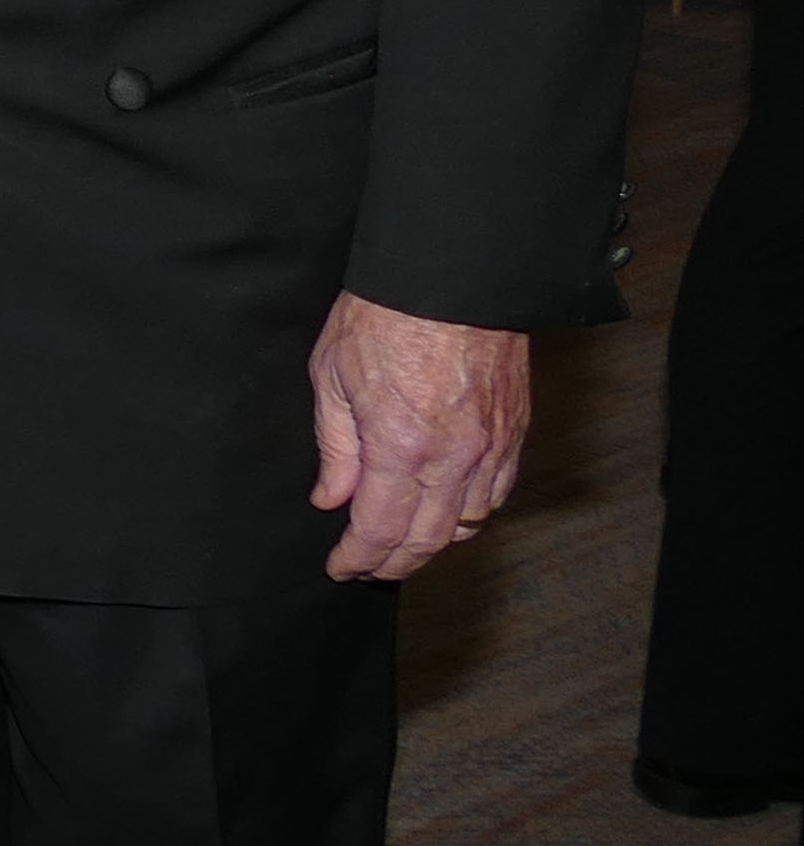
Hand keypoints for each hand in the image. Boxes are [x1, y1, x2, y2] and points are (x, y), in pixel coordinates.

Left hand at [308, 294, 531, 580]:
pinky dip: (471, 515)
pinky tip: (449, 513)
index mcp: (400, 448)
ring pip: (468, 523)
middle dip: (395, 563)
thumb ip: (335, 447)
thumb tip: (330, 497)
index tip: (341, 567)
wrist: (451, 277)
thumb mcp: (331, 376)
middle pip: (429, 540)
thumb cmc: (384, 316)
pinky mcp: (514, 432)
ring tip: (403, 546)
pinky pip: (497, 493)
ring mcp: (491, 448)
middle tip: (367, 567)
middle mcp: (453, 459)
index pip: (381, 529)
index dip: (359, 558)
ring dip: (435, 544)